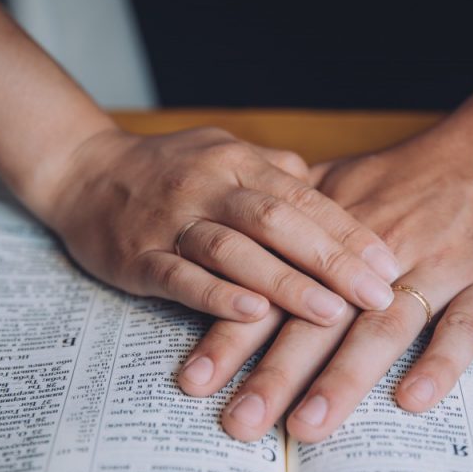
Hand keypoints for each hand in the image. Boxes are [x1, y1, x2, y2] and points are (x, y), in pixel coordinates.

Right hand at [39, 126, 400, 325]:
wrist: (82, 172)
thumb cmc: (168, 170)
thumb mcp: (226, 155)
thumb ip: (277, 174)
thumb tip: (333, 197)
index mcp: (238, 162)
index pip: (304, 196)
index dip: (349, 231)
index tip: (389, 264)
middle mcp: (208, 186)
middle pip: (277, 221)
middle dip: (331, 261)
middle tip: (377, 296)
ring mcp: (171, 221)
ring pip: (233, 250)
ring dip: (284, 282)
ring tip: (330, 313)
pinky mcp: (137, 256)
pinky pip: (180, 277)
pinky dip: (216, 297)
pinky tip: (251, 316)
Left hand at [179, 124, 472, 441]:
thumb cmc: (408, 181)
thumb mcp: (341, 186)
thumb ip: (288, 221)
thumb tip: (225, 240)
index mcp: (333, 240)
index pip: (272, 294)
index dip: (231, 336)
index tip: (194, 382)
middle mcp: (376, 260)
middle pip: (318, 321)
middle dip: (275, 374)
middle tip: (239, 425)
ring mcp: (435, 270)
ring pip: (384, 328)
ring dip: (344, 378)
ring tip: (307, 427)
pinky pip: (465, 327)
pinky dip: (441, 363)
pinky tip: (413, 401)